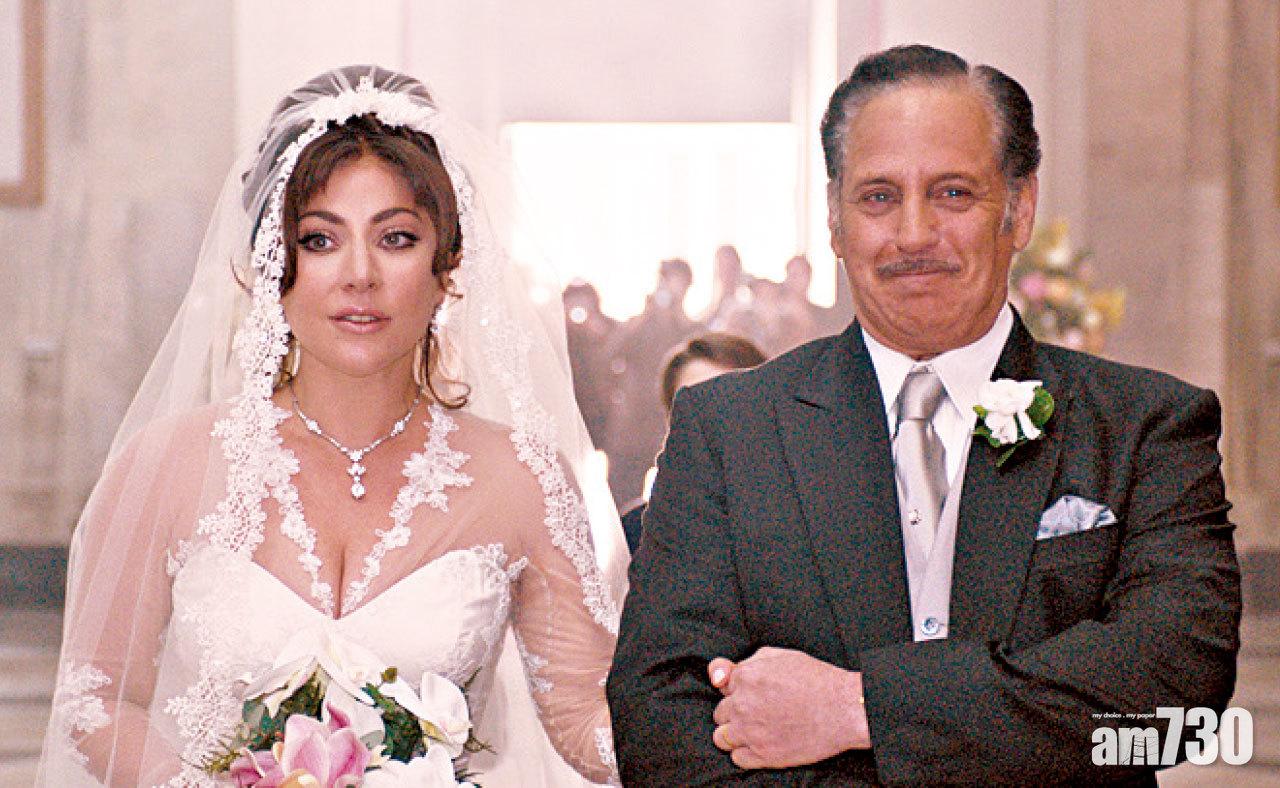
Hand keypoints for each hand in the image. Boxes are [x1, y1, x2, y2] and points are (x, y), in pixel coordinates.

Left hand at [708, 647, 869, 769]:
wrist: (845, 709)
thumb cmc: (817, 680)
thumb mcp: (781, 656)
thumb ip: (746, 662)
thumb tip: (720, 675)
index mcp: (746, 676)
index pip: (722, 686)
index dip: (736, 690)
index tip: (749, 694)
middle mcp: (743, 704)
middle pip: (720, 713)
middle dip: (735, 712)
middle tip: (758, 712)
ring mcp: (751, 731)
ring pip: (722, 737)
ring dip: (734, 734)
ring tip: (756, 731)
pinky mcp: (763, 755)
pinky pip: (737, 758)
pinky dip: (746, 753)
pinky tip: (762, 744)